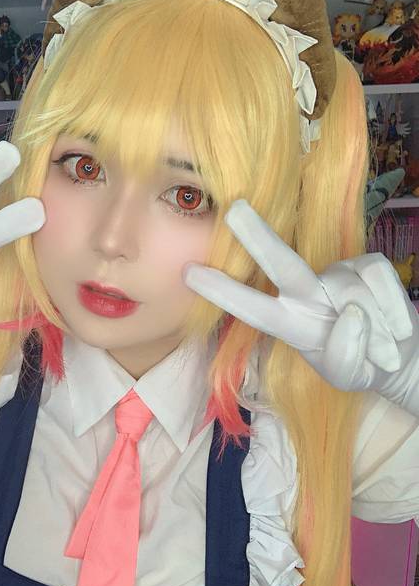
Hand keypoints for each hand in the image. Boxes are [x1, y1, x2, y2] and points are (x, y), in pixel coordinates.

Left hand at [183, 200, 418, 415]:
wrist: (400, 357)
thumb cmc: (361, 364)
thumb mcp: (347, 374)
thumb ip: (344, 355)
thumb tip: (349, 314)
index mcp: (290, 323)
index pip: (252, 307)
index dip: (222, 292)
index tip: (188, 273)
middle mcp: (307, 294)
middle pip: (283, 264)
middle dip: (259, 238)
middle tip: (234, 211)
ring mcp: (338, 276)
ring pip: (349, 290)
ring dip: (373, 328)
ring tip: (382, 349)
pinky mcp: (368, 265)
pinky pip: (378, 281)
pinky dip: (392, 310)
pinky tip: (397, 330)